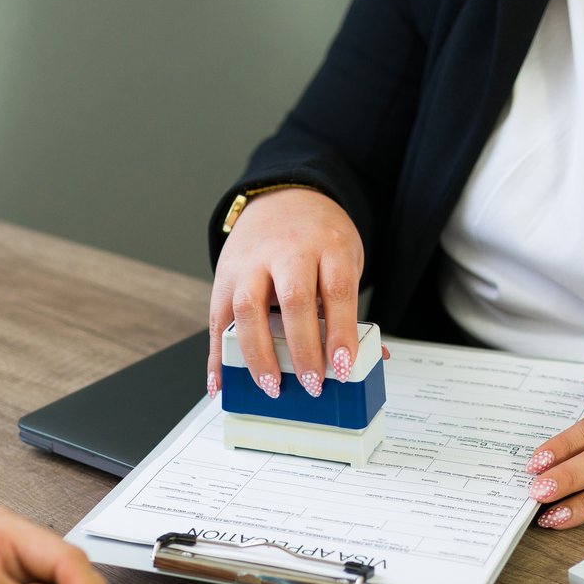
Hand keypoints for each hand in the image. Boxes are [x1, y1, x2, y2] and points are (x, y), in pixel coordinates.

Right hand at [208, 188, 364, 399]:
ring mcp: (251, 262)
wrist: (282, 198)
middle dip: (302, 346)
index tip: (342, 366)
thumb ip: (348, 308)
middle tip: (312, 382)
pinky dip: (217, 355)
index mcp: (327, 245)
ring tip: (271, 385)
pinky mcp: (225, 275)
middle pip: (293, 298)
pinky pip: (217, 318)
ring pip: (248, 307)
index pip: (336, 290)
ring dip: (258, 353)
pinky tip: (221, 380)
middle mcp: (287, 250)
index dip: (340, 332)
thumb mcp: (344, 259)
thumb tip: (367, 359)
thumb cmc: (317, 238)